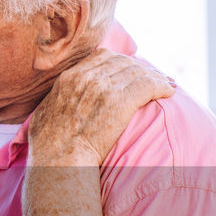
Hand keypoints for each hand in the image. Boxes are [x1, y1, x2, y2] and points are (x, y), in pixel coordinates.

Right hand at [28, 50, 174, 166]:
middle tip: (153, 76)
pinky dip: (161, 86)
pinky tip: (169, 91)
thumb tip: (60, 102)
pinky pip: (148, 86)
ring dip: (155, 77)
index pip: (102, 56)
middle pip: (123, 62)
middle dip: (140, 68)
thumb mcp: (45, 111)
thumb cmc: (48, 146)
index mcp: (70, 77)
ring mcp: (105, 88)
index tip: (129, 69)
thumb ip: (58, 99)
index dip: (120, 61)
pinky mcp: (121, 102)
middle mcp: (88, 77)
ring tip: (166, 83)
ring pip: (138, 72)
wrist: (57, 159)